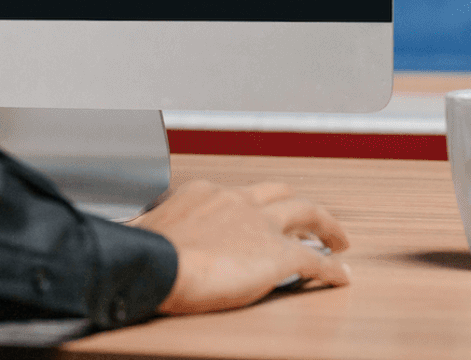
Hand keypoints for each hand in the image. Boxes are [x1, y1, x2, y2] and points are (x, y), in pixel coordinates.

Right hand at [132, 179, 350, 313]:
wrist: (157, 264)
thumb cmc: (143, 251)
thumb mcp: (141, 228)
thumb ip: (147, 229)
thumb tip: (128, 235)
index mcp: (205, 192)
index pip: (235, 194)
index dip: (251, 206)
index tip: (252, 216)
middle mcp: (237, 200)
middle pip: (280, 193)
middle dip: (297, 204)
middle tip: (309, 219)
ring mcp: (261, 226)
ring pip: (307, 213)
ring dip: (326, 225)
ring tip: (338, 239)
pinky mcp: (278, 256)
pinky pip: (316, 261)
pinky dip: (332, 269)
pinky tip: (342, 277)